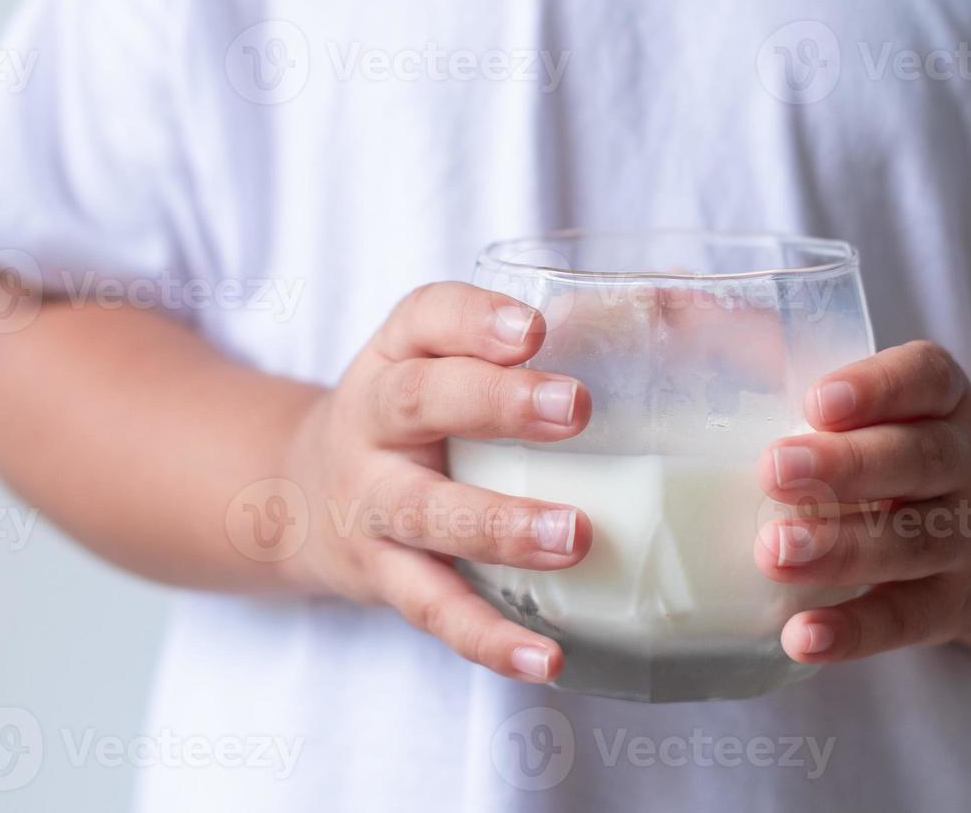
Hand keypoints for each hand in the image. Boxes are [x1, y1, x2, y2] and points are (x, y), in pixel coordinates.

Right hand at [278, 282, 592, 682]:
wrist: (299, 495)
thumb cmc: (414, 420)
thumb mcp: (438, 363)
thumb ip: (522, 347)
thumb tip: (671, 312)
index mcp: (395, 356)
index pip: (424, 317)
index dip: (474, 319)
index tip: (535, 328)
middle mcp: (371, 423)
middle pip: (418, 401)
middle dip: (496, 403)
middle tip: (577, 407)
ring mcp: (372, 504)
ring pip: (426, 512)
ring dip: (499, 526)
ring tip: (575, 536)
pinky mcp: (384, 576)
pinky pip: (435, 610)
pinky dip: (488, 638)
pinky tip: (545, 659)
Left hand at [755, 341, 970, 662]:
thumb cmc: (875, 446)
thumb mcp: (859, 402)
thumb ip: (782, 368)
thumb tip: (668, 307)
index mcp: (937, 398)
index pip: (922, 378)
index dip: (875, 387)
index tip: (815, 401)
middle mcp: (961, 462)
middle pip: (916, 460)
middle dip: (844, 467)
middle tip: (772, 471)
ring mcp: (962, 537)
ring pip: (912, 540)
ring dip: (841, 547)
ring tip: (772, 552)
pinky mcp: (947, 605)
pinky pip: (905, 620)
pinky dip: (854, 630)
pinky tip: (801, 637)